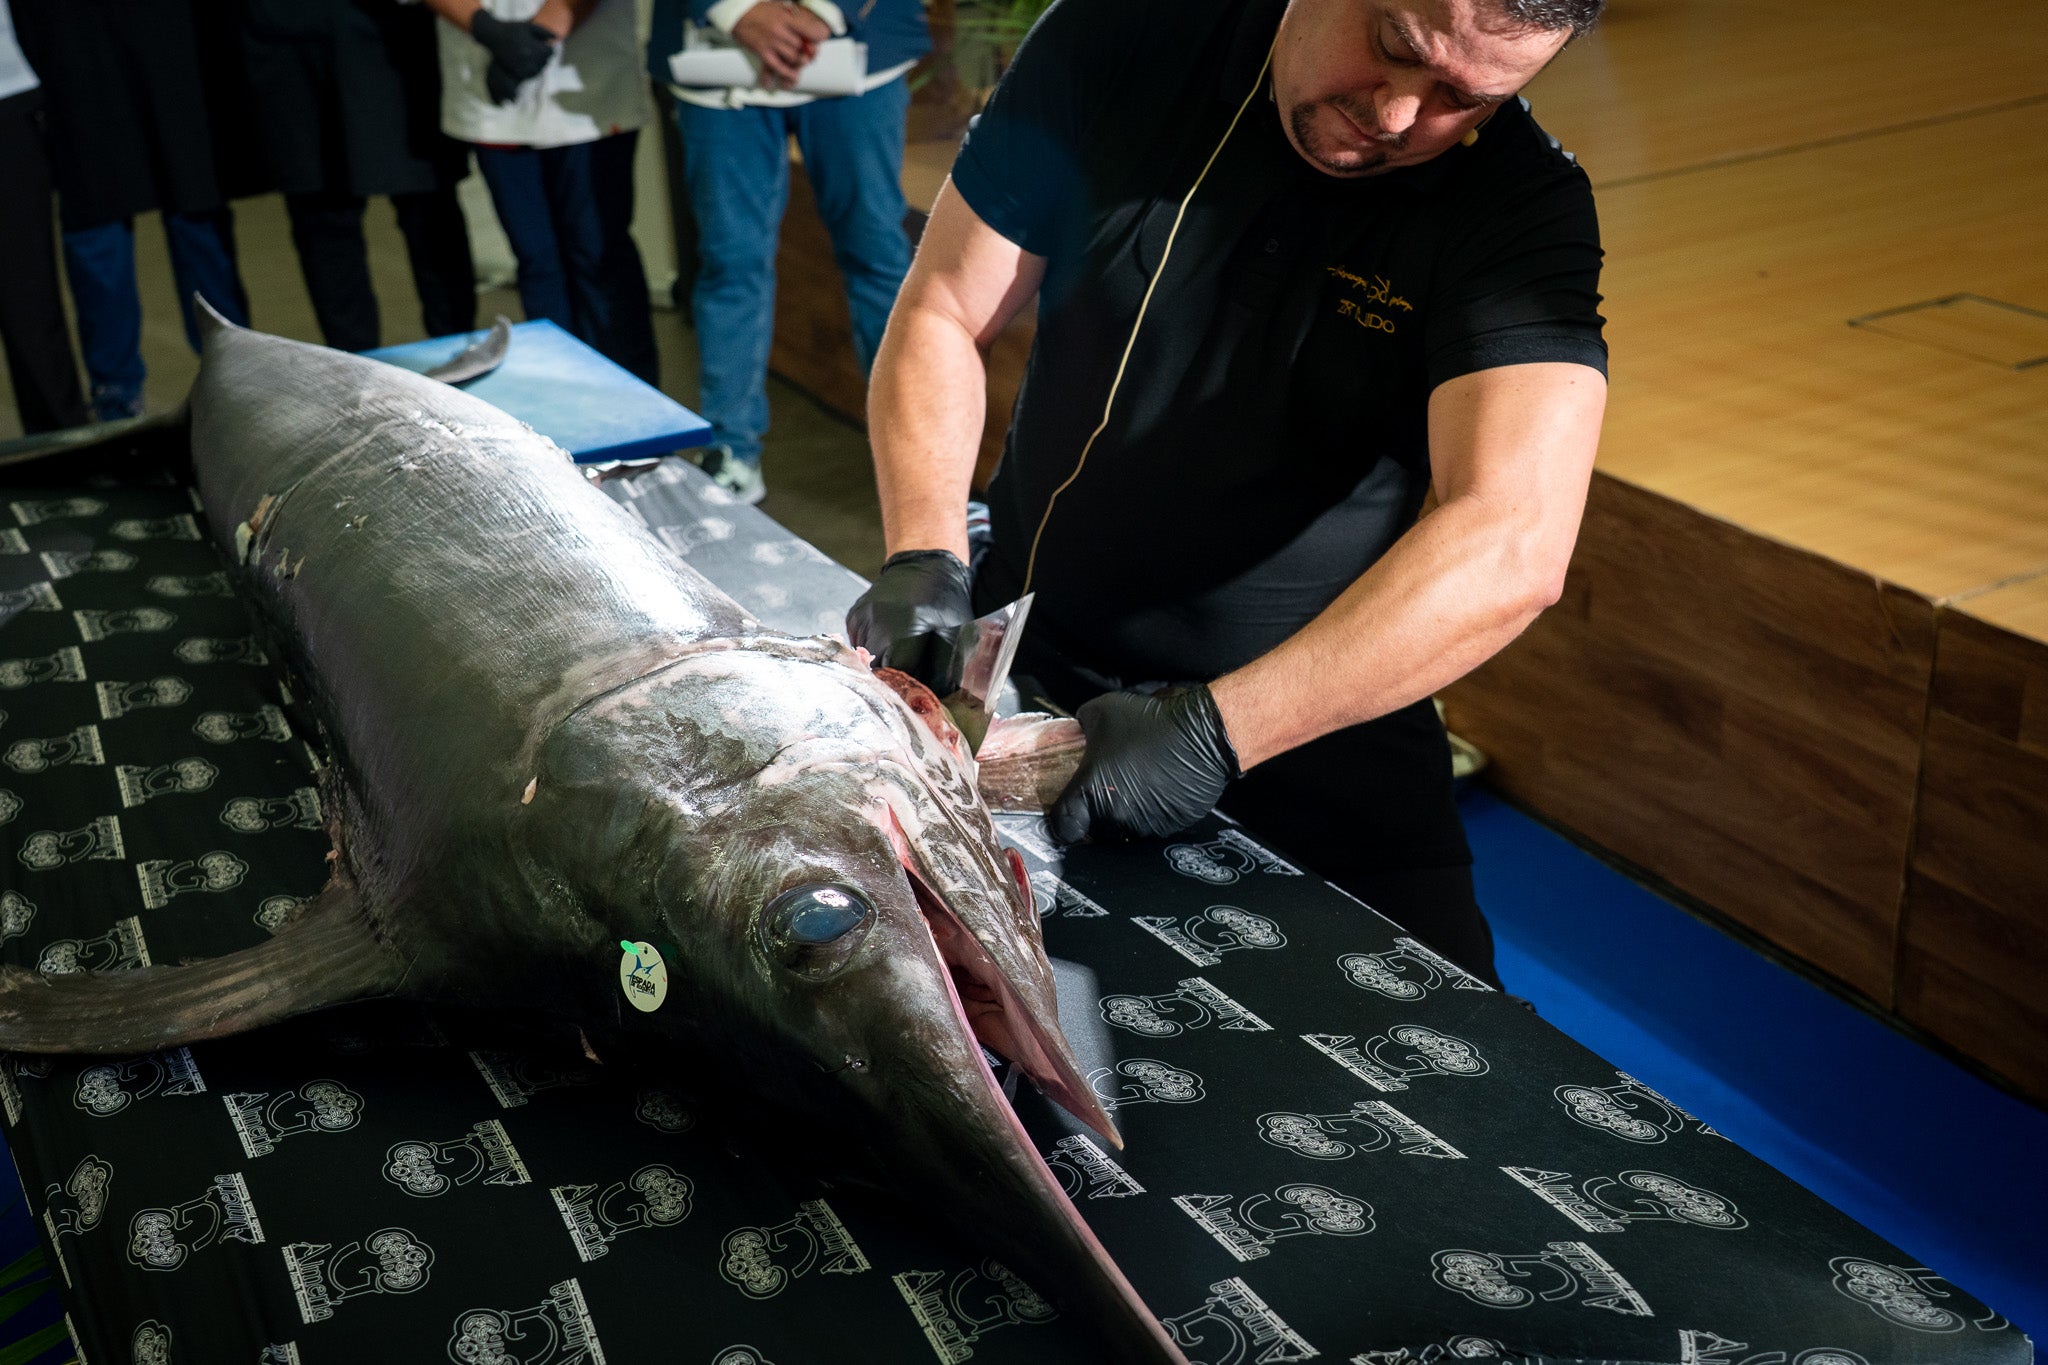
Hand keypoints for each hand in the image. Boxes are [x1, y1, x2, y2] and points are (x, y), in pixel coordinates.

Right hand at [471, 11, 555, 101]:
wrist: (494, 35)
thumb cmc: (512, 28)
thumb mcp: (529, 26)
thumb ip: (544, 31)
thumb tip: (557, 38)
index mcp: (531, 46)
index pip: (549, 52)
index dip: (550, 49)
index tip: (548, 47)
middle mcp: (527, 58)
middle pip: (545, 61)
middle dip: (545, 56)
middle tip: (543, 52)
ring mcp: (521, 65)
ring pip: (539, 69)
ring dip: (541, 64)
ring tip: (537, 57)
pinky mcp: (516, 71)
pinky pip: (530, 74)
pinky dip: (534, 70)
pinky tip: (532, 64)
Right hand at [731, 0, 830, 88]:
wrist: (737, 15)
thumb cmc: (760, 10)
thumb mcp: (780, 7)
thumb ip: (795, 18)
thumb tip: (812, 28)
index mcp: (786, 17)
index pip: (812, 30)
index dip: (820, 35)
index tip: (821, 37)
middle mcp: (780, 30)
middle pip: (803, 47)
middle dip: (809, 51)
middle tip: (810, 52)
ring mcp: (771, 43)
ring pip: (794, 58)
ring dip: (799, 62)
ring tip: (801, 62)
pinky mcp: (763, 53)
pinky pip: (779, 67)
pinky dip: (788, 74)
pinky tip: (793, 77)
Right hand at [845, 550, 972, 687]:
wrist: (924, 566)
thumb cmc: (946, 601)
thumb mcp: (956, 635)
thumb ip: (944, 669)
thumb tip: (931, 701)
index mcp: (904, 626)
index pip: (896, 673)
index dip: (906, 686)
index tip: (915, 691)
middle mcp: (876, 621)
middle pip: (877, 669)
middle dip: (892, 678)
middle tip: (908, 675)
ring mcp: (860, 617)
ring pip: (864, 660)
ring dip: (881, 663)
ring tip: (900, 650)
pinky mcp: (853, 616)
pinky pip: (859, 645)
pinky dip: (873, 649)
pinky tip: (888, 638)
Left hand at [1049, 685, 1238, 842]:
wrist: (1201, 734)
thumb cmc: (1152, 723)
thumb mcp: (1101, 712)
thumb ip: (1080, 727)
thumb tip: (1077, 732)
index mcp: (1090, 791)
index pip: (1063, 826)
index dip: (1062, 822)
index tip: (1067, 814)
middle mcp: (1114, 815)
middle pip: (1094, 829)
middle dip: (1096, 813)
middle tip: (1105, 790)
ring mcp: (1143, 825)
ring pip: (1124, 829)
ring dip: (1125, 813)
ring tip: (1136, 784)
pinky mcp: (1167, 827)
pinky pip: (1151, 825)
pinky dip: (1150, 812)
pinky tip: (1157, 788)